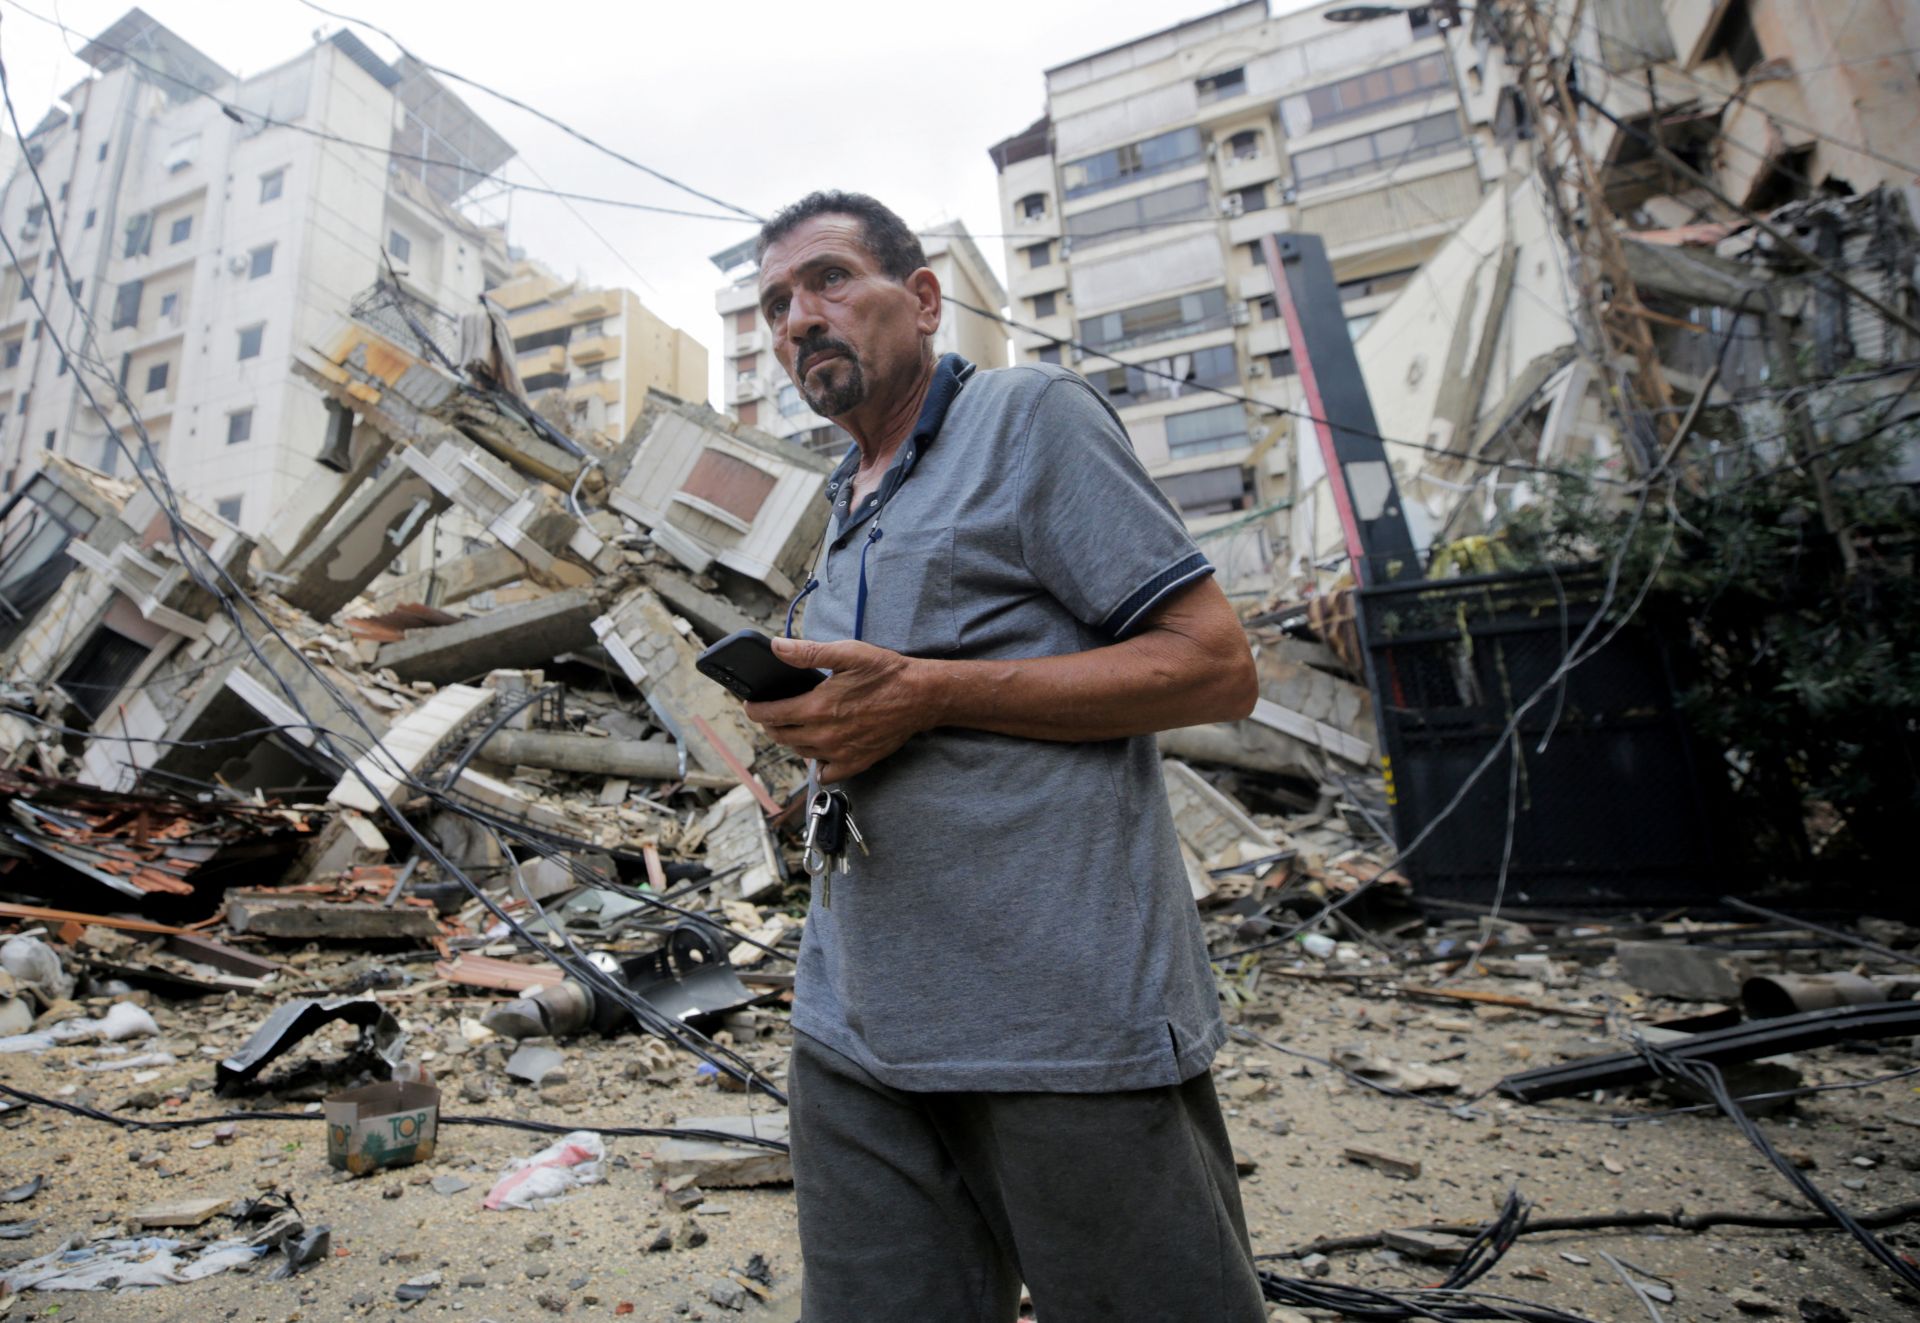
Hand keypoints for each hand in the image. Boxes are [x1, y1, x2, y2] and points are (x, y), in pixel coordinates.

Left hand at [743, 637, 937, 782]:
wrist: (921, 697)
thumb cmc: (886, 673)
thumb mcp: (847, 653)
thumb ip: (808, 652)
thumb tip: (777, 648)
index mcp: (817, 707)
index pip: (770, 715)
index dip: (755, 710)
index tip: (752, 704)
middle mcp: (824, 735)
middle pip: (781, 736)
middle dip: (771, 724)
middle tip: (773, 711)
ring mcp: (839, 753)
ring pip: (800, 752)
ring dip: (792, 739)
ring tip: (797, 724)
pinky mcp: (855, 763)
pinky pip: (825, 774)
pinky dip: (818, 764)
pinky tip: (821, 749)